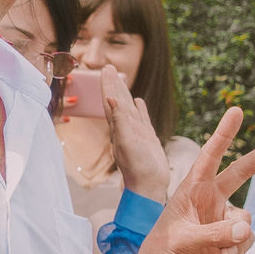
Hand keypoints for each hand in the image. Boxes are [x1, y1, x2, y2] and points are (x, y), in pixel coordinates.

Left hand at [100, 70, 172, 198]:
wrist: (149, 186)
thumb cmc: (137, 167)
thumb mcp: (127, 142)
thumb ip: (120, 120)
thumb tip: (109, 98)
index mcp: (118, 127)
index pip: (110, 100)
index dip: (107, 84)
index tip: (105, 68)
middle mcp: (125, 128)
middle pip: (117, 100)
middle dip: (113, 84)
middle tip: (110, 67)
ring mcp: (136, 133)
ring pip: (129, 107)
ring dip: (124, 93)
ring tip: (122, 79)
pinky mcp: (147, 138)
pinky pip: (142, 118)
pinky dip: (140, 108)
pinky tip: (139, 101)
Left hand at [138, 108, 254, 253]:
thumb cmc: (162, 252)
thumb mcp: (183, 240)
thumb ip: (213, 233)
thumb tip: (245, 228)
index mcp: (192, 190)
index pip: (209, 157)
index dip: (223, 134)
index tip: (236, 111)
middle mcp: (210, 199)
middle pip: (240, 172)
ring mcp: (221, 218)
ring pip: (245, 219)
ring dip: (237, 236)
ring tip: (221, 250)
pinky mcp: (230, 238)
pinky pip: (247, 238)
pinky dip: (239, 250)